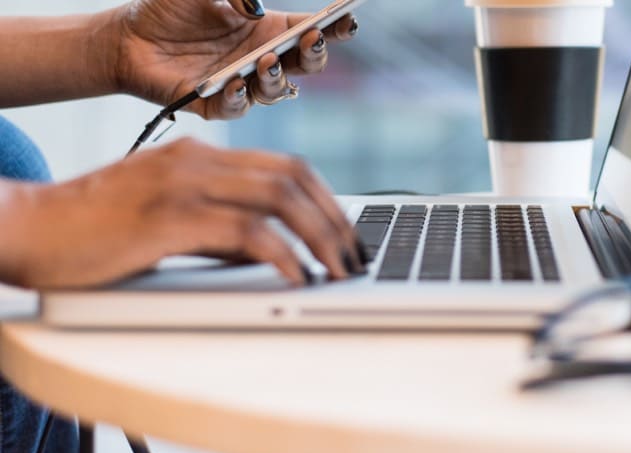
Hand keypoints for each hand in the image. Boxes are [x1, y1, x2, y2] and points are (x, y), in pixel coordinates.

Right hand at [0, 138, 364, 289]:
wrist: (25, 228)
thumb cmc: (92, 233)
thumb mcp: (166, 219)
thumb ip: (217, 228)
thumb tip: (270, 254)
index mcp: (199, 156)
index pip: (285, 166)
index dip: (327, 200)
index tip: (347, 235)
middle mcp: (196, 161)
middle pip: (293, 178)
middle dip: (335, 220)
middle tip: (355, 258)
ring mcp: (182, 185)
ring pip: (279, 198)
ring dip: (320, 237)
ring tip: (338, 272)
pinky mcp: (168, 218)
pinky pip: (247, 232)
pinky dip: (283, 255)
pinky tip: (297, 278)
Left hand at [111, 0, 357, 119]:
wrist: (127, 38)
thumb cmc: (168, 9)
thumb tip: (255, 8)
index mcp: (266, 29)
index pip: (310, 30)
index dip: (334, 28)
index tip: (347, 21)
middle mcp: (260, 58)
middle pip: (305, 64)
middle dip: (314, 55)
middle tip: (311, 40)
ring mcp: (242, 83)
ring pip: (277, 90)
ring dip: (277, 77)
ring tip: (265, 60)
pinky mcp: (216, 104)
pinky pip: (237, 108)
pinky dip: (239, 98)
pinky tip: (234, 83)